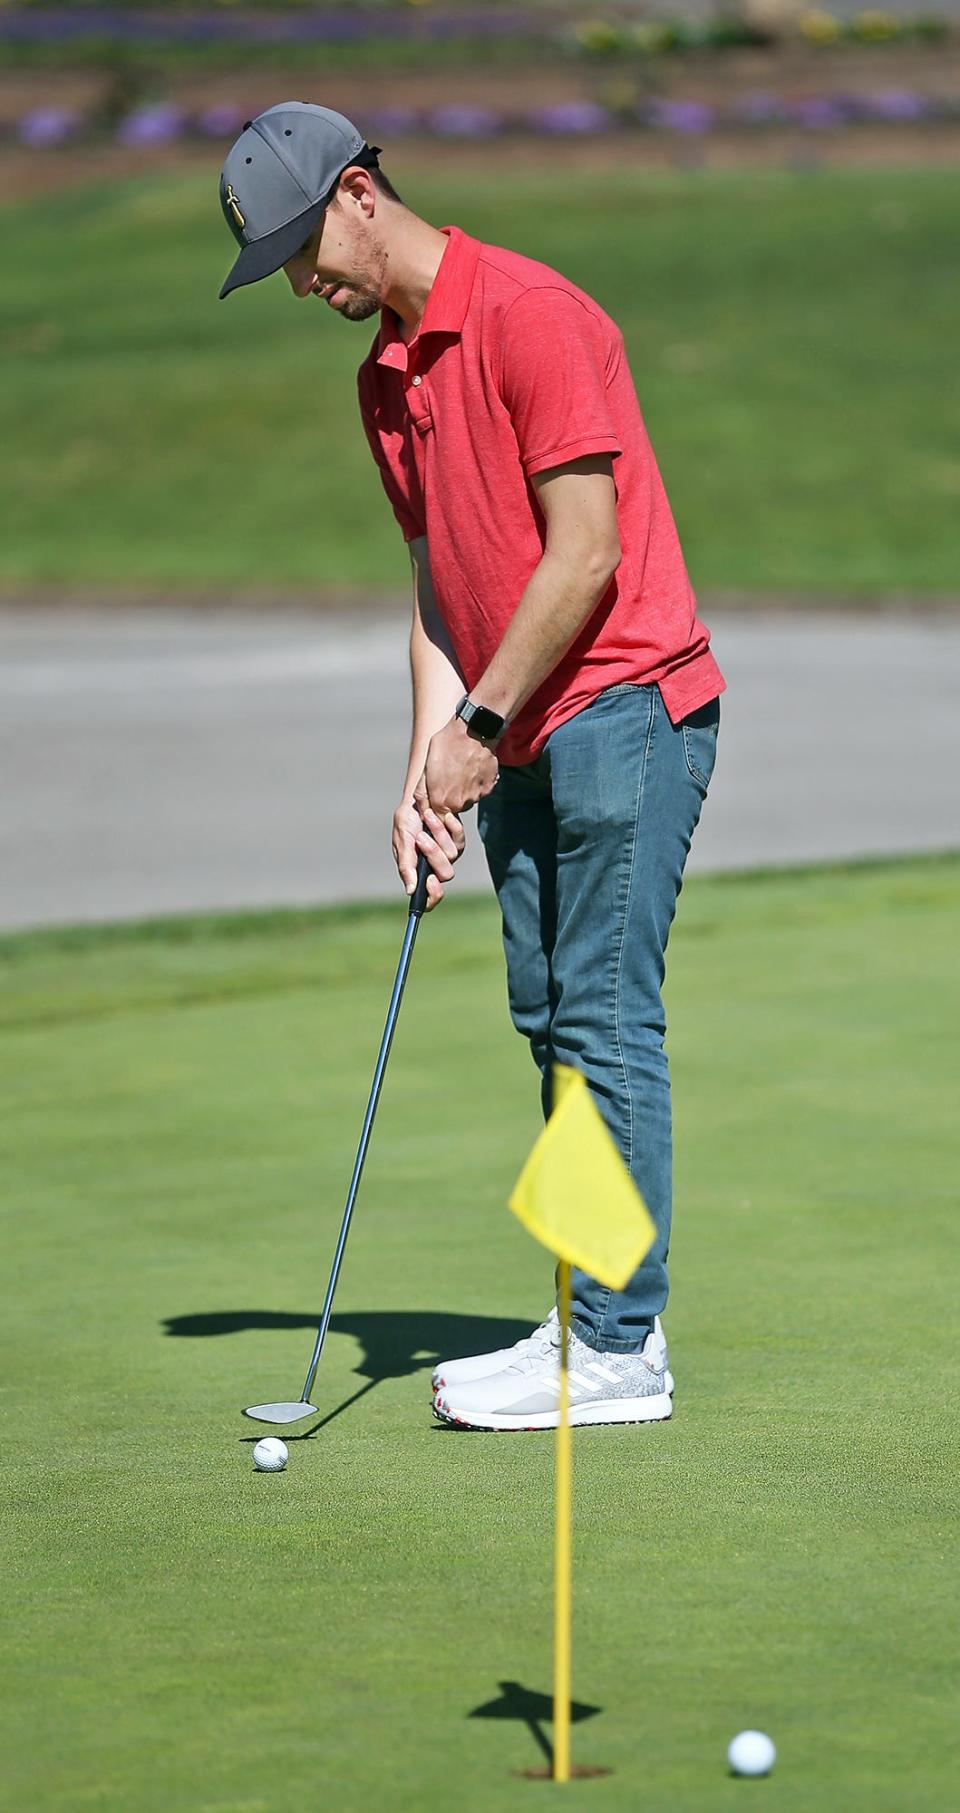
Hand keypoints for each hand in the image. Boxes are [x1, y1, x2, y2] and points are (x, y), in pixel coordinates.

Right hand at [392, 793, 464, 911]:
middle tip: (421, 837)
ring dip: (438, 834)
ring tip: (427, 817)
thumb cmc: (406, 820)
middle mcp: (434, 867)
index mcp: (417, 872)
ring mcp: (448, 854)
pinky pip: (460, 840)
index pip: (428, 898)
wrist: (420, 797)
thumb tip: (410, 891)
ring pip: (453, 855)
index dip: (432, 896)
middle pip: (445, 875)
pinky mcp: (457, 841)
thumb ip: (406, 865)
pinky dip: (450, 826)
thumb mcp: (402, 839)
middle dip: (434, 854)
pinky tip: (440, 815)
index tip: (430, 881)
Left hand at [423, 716, 498, 817]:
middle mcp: (459, 803)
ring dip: (463, 790)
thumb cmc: (447, 744)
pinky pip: (479, 791)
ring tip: (461, 770)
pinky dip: (476, 784)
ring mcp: (475, 797)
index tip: (437, 792)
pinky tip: (472, 768)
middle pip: (452, 808)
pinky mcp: (488, 789)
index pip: (437, 817)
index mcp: (441, 800)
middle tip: (449, 776)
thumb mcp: (427, 764)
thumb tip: (421, 803)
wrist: (474, 731)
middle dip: (449, 797)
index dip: (435, 806)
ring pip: (466, 800)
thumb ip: (423, 788)